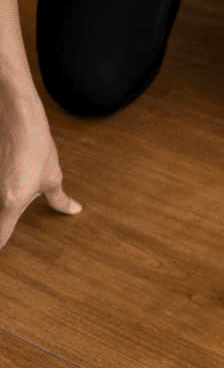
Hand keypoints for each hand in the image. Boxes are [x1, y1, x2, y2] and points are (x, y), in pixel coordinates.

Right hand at [0, 86, 80, 249]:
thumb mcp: (52, 176)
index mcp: (10, 202)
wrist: (16, 116)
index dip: (1, 248)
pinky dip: (1, 189)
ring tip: (17, 187)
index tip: (4, 251)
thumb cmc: (35, 146)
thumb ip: (59, 199)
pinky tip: (8, 177)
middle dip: (5, 219)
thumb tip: (72, 210)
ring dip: (4, 204)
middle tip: (18, 203)